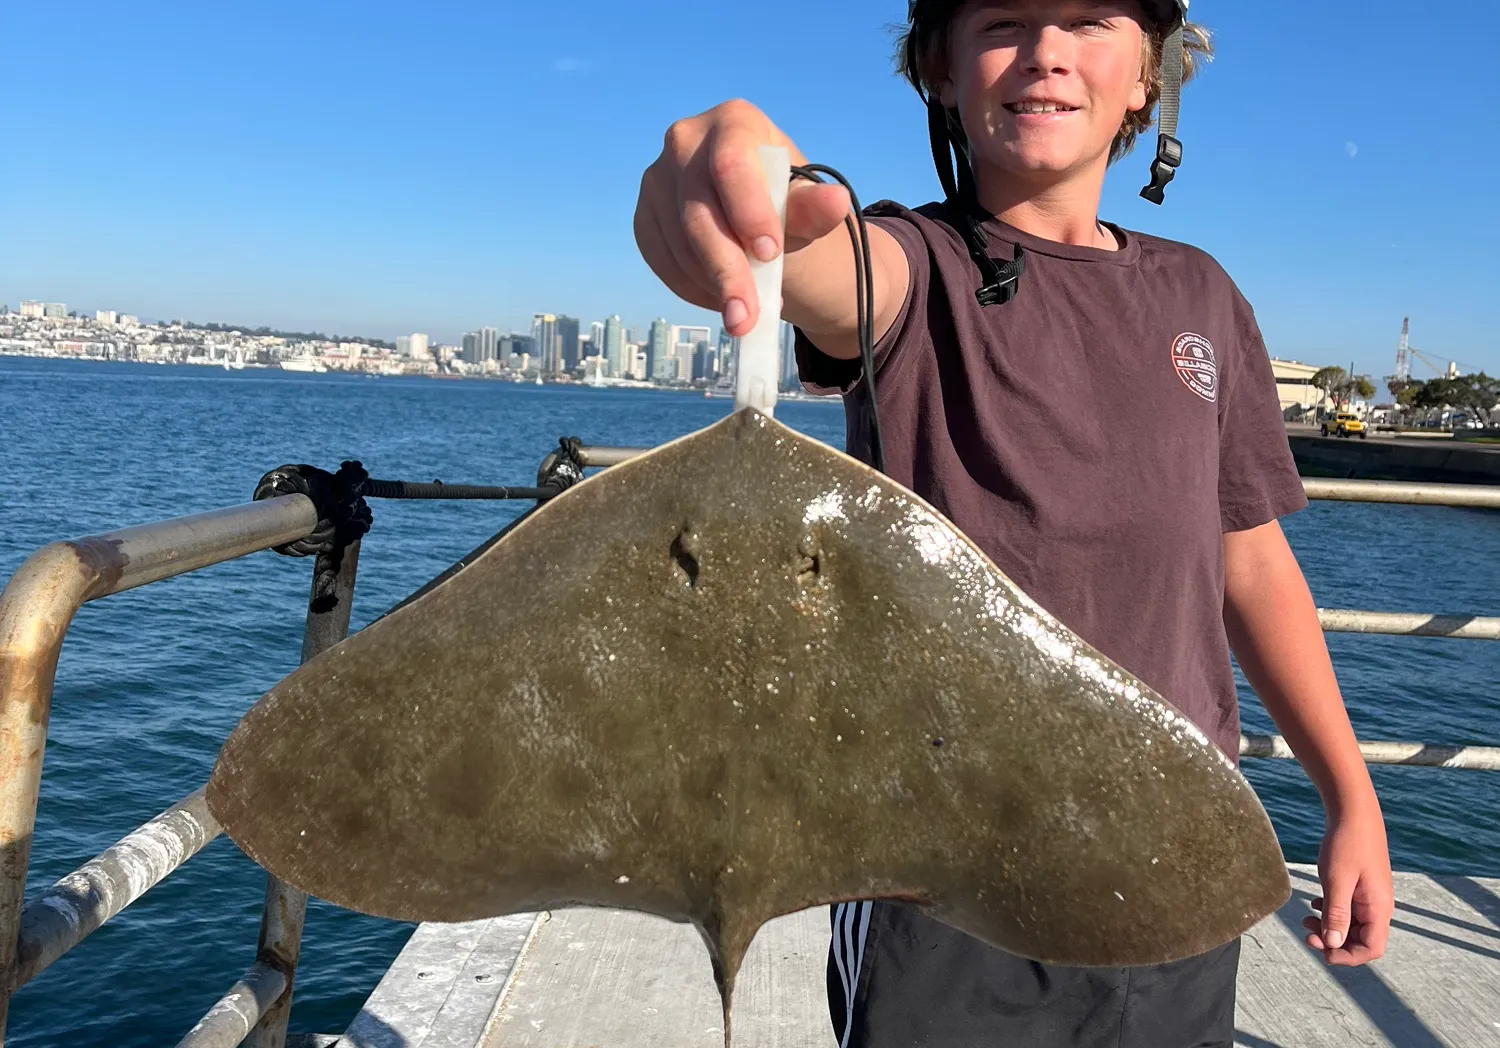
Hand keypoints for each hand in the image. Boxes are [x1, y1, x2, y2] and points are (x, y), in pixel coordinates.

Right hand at [633, 99, 853, 337]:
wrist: (758, 219)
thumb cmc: (786, 206)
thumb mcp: (806, 209)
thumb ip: (816, 209)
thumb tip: (836, 202)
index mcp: (733, 122)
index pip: (730, 164)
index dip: (747, 211)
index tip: (770, 254)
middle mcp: (685, 140)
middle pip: (698, 213)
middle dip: (726, 270)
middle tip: (747, 317)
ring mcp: (657, 179)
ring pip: (677, 243)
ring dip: (711, 286)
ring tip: (747, 309)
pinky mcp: (644, 215)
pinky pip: (660, 260)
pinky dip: (690, 288)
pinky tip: (719, 298)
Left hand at [1301, 802, 1393, 965]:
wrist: (1353, 813)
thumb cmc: (1346, 844)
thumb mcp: (1337, 880)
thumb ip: (1337, 913)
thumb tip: (1333, 944)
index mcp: (1378, 908)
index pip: (1371, 949)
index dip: (1347, 956)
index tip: (1321, 949)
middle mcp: (1378, 906)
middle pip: (1360, 940)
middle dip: (1334, 942)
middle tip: (1307, 934)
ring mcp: (1370, 896)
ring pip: (1352, 925)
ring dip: (1330, 927)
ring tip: (1306, 919)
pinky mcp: (1360, 886)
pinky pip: (1348, 909)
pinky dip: (1332, 912)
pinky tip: (1316, 903)